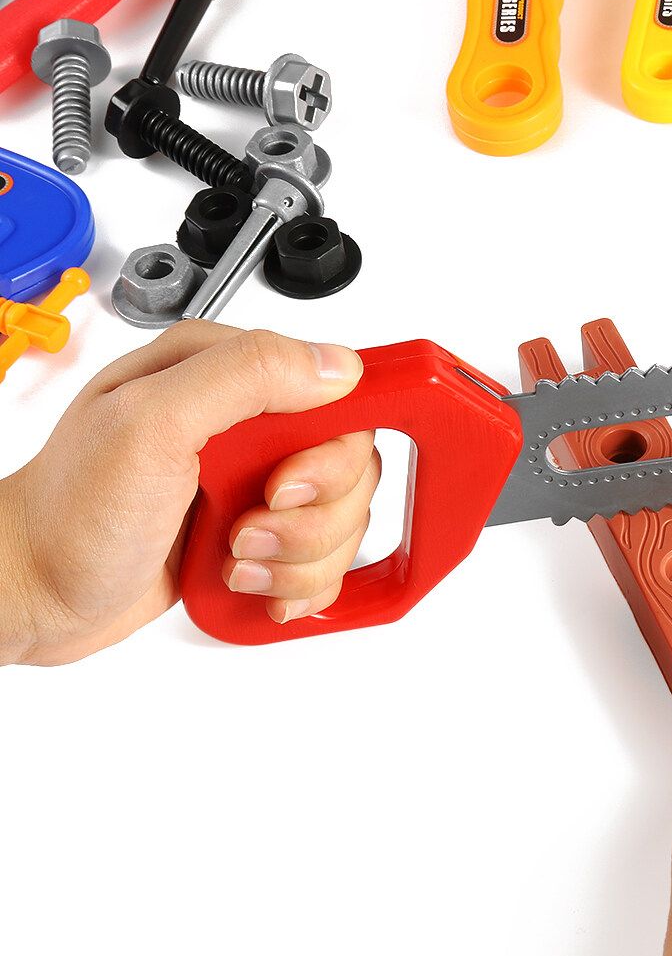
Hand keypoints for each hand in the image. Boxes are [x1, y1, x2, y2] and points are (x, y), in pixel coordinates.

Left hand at [0, 323, 377, 666]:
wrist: (38, 591)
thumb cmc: (72, 513)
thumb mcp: (150, 425)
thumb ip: (244, 378)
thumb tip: (334, 364)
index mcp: (221, 375)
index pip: (337, 393)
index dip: (330, 450)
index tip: (284, 485)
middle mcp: (247, 427)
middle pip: (350, 468)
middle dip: (308, 519)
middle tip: (246, 527)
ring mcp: (256, 485)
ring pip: (342, 522)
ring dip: (295, 559)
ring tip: (232, 558)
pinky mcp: (261, 536)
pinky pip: (323, 563)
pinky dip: (294, 585)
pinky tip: (245, 580)